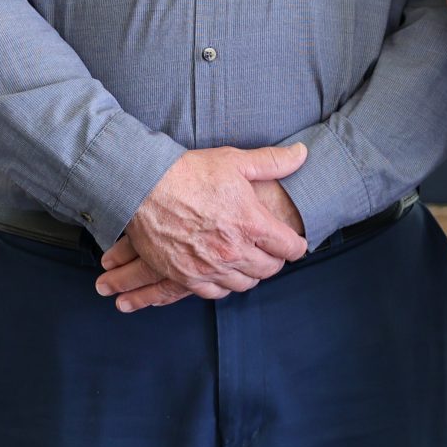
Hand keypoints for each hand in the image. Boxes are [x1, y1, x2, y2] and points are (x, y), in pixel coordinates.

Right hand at [94, 146, 309, 311]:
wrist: (143, 188)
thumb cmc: (190, 172)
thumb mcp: (235, 161)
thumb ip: (273, 161)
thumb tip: (303, 153)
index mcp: (252, 224)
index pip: (290, 248)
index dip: (297, 245)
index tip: (295, 243)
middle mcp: (234, 251)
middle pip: (270, 269)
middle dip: (275, 260)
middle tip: (271, 250)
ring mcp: (209, 267)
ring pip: (244, 284)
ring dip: (251, 274)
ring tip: (248, 260)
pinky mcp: (185, 276)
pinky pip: (215, 293)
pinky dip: (224, 285)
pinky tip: (224, 273)